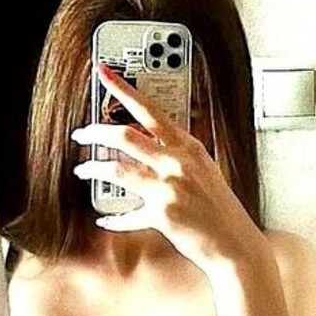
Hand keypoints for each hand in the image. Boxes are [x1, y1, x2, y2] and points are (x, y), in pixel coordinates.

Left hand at [72, 62, 260, 273]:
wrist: (234, 242)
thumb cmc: (219, 208)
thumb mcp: (203, 170)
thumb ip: (177, 154)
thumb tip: (147, 143)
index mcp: (188, 147)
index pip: (151, 109)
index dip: (123, 88)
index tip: (104, 73)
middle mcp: (178, 163)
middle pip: (125, 135)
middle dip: (95, 131)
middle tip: (81, 134)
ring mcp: (169, 188)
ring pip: (117, 169)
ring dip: (94, 169)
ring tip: (83, 171)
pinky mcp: (161, 215)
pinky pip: (125, 214)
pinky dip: (112, 218)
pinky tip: (105, 218)